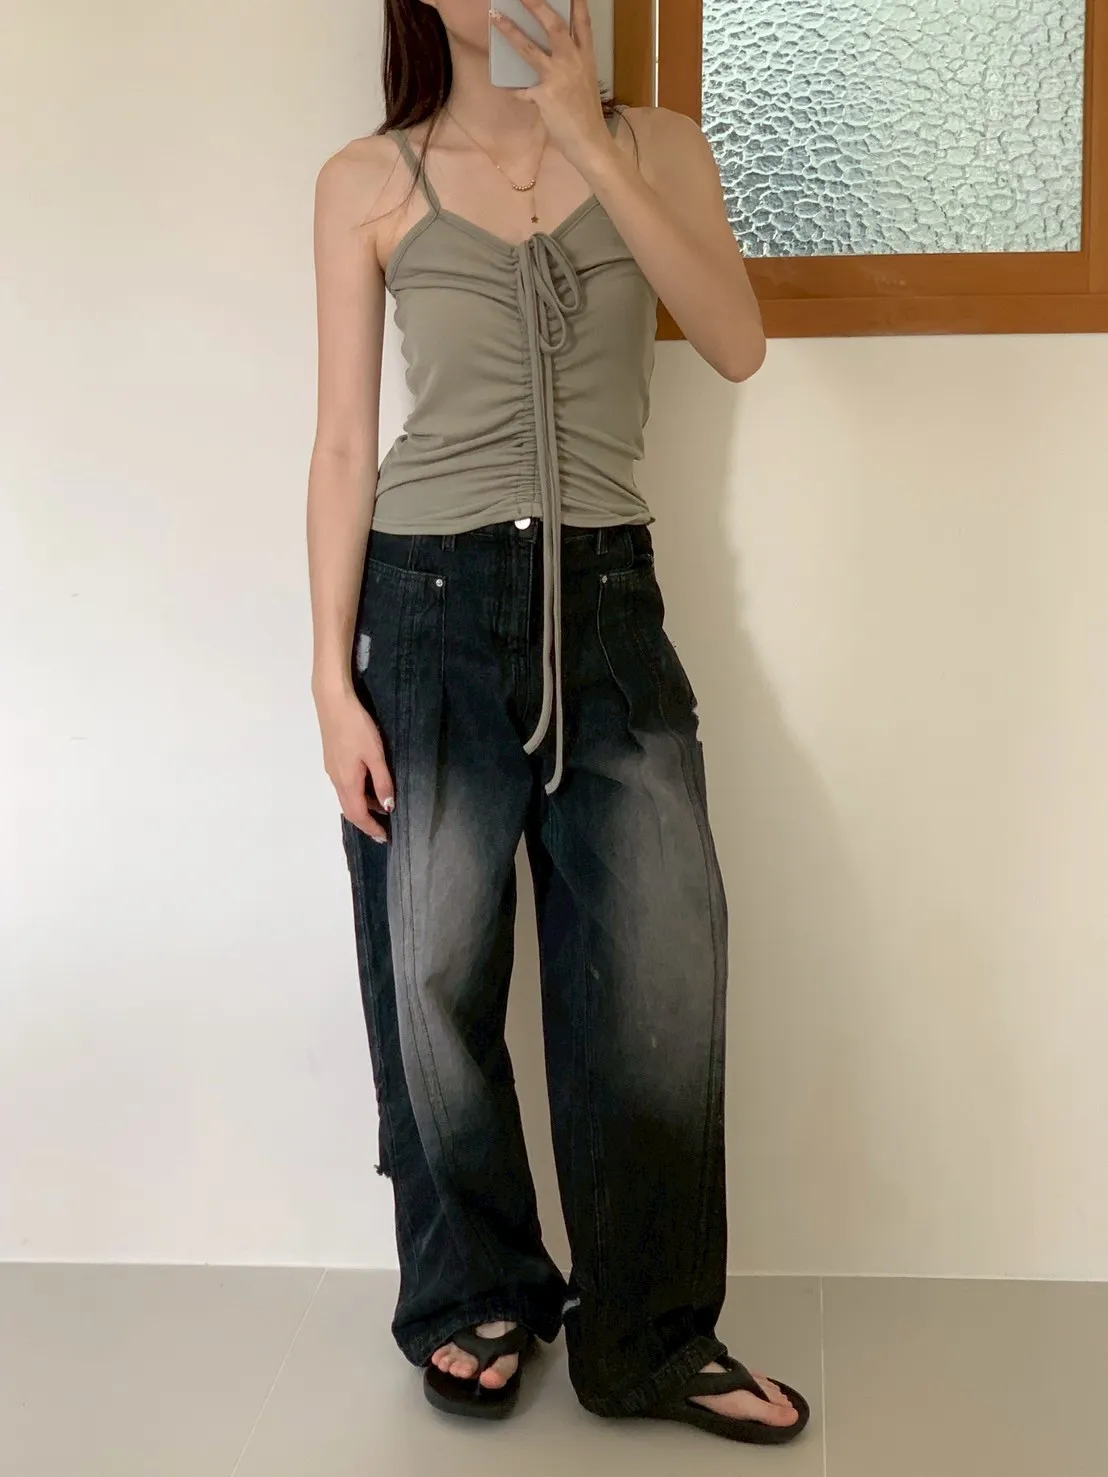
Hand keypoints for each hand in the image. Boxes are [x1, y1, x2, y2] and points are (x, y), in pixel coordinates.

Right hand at [316, 687, 394, 841]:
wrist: (333, 702)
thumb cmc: (357, 727)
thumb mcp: (376, 755)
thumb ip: (382, 782)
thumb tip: (387, 807)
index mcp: (347, 782)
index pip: (358, 815)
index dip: (371, 828)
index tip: (384, 838)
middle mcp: (336, 780)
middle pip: (350, 809)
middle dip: (366, 822)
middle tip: (383, 829)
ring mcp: (332, 769)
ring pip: (347, 797)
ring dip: (363, 807)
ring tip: (382, 808)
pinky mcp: (332, 759)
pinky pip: (345, 785)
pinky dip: (358, 794)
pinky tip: (370, 786)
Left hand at [490, 0, 613, 175]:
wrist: (590, 143)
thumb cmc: (586, 115)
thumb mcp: (584, 83)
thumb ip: (570, 65)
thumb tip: (549, 55)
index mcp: (586, 58)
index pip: (583, 23)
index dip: (577, 3)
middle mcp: (574, 63)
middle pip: (555, 26)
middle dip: (538, 5)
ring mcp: (559, 78)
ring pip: (530, 49)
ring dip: (511, 32)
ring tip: (495, 17)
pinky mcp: (546, 97)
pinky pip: (521, 90)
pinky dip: (510, 88)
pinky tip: (500, 84)